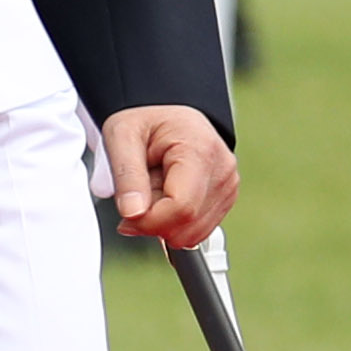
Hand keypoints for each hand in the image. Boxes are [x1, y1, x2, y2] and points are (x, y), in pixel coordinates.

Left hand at [107, 106, 236, 245]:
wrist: (167, 116)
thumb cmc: (146, 123)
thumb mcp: (122, 137)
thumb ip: (127, 176)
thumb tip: (133, 213)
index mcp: (201, 150)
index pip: (181, 208)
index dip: (148, 221)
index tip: (126, 215)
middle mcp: (223, 170)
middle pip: (188, 226)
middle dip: (154, 223)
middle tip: (138, 197)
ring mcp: (228, 187)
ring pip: (193, 234)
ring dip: (165, 224)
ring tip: (155, 192)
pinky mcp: (225, 199)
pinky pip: (197, 232)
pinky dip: (176, 224)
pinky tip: (167, 199)